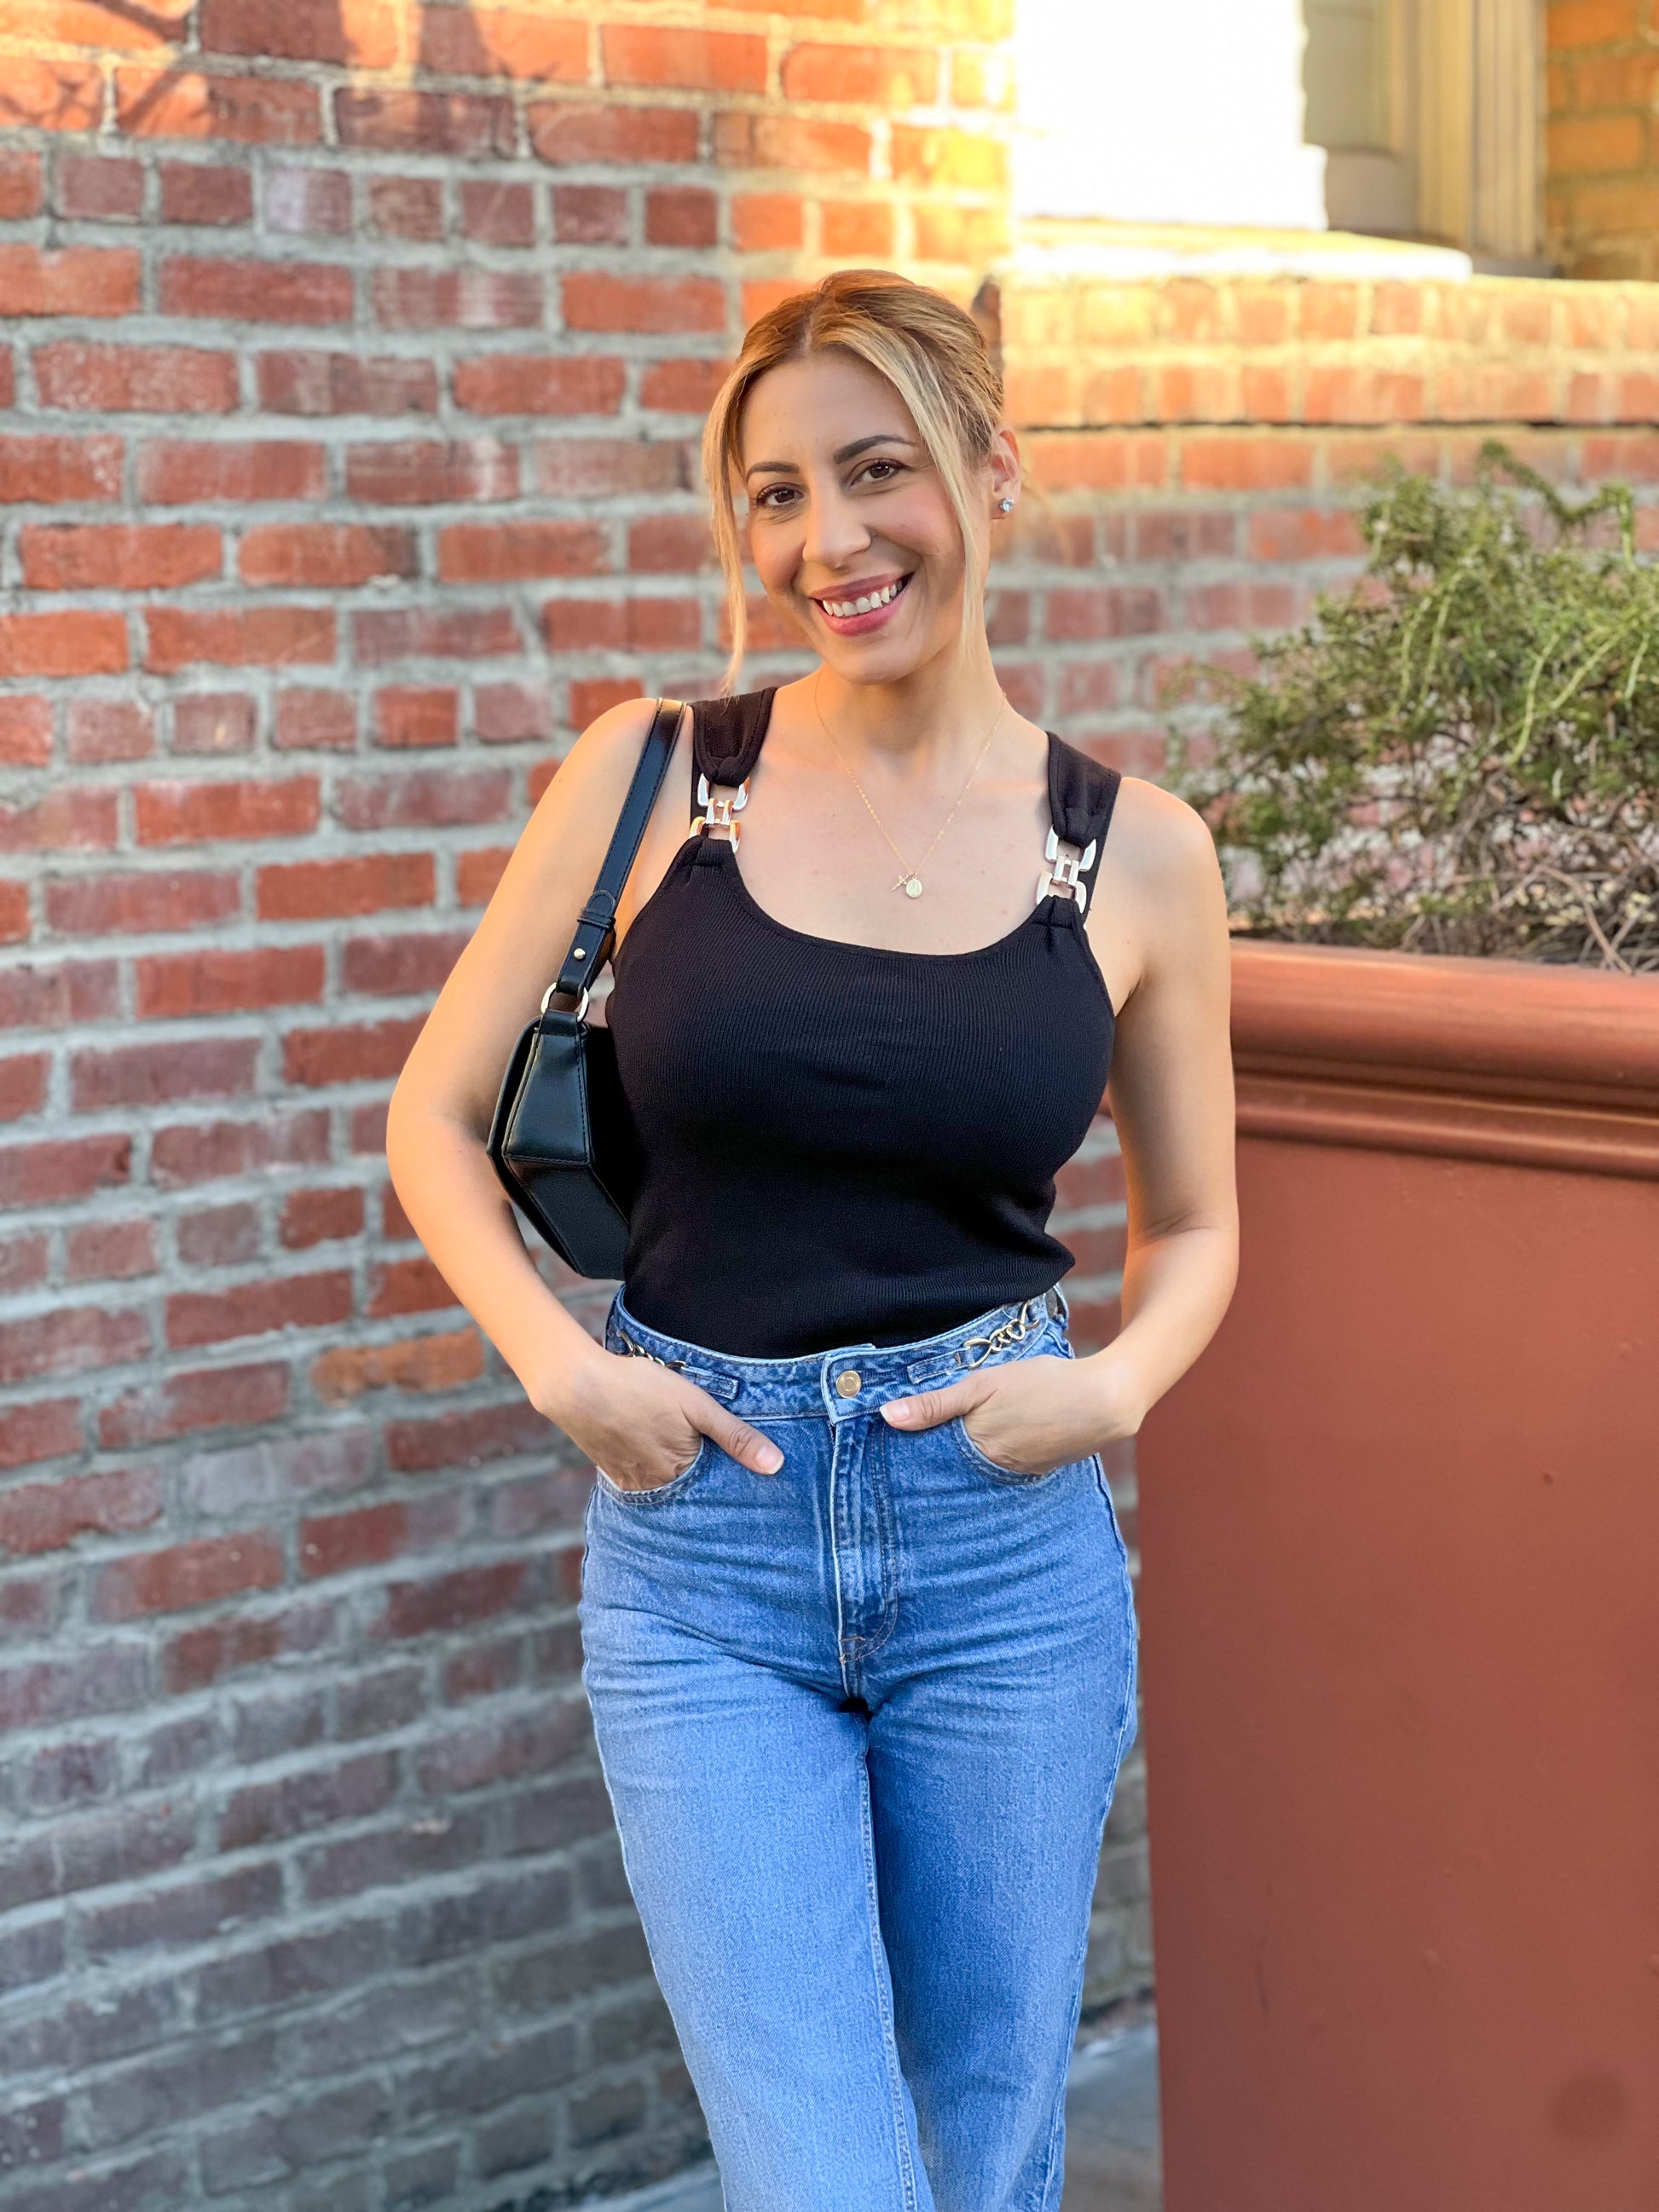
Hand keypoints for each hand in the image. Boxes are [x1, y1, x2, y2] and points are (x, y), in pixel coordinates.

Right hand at [537, 1347, 782, 1493]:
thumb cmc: (639, 1389)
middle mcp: (657, 1486)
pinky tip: (654, 1450)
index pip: (717, 1486)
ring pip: (665, 1484)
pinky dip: (651, 1470)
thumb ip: (735, 1436)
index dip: (728, 1474)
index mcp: (682, 1472)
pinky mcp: (611, 1472)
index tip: (740, 1468)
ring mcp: (632, 1481)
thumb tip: (776, 1465)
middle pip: (691, 1488)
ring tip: (680, 1450)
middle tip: (709, 1456)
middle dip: (703, 1477)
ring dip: (675, 1474)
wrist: (576, 1385)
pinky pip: (640, 1480)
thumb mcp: (696, 1405)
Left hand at [879, 1350, 1142, 1477]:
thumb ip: (936, 1404)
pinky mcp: (1037, 1469)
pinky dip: (992, 1456)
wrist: (1106, 1400)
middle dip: (935, 1459)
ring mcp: (1018, 1473)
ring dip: (964, 1457)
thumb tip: (887, 1417)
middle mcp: (995, 1471)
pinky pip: (1002, 1467)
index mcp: (977, 1452)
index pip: (931, 1460)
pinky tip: (991, 1440)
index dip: (913, 1451)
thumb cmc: (1042, 1385)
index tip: (889, 1448)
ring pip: (978, 1467)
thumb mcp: (983, 1385)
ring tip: (951, 1441)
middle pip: (953, 1468)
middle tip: (913, 1447)